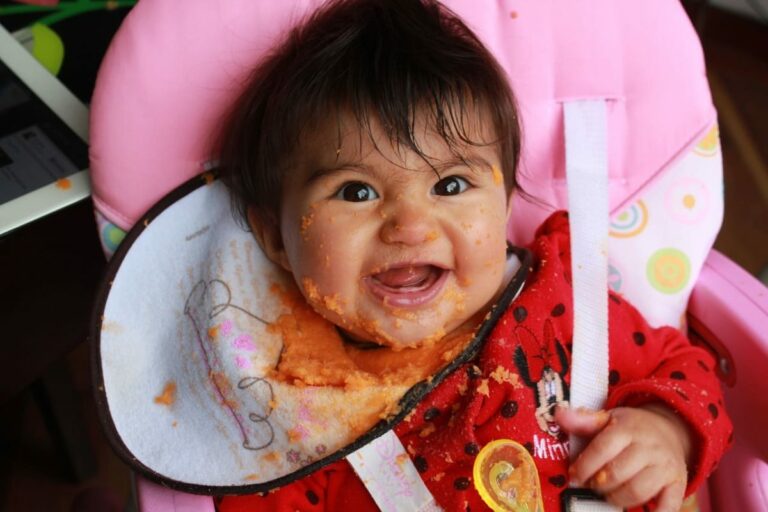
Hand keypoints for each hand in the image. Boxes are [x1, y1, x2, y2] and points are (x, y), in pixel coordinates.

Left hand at [555, 405, 691, 511]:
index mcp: (628, 429)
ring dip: (616, 499)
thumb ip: (583, 420)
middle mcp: (648, 447)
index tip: (574, 475)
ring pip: (637, 492)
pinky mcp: (677, 484)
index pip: (602, 449)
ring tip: (607, 494)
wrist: (669, 430)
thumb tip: (558, 413)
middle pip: (617, 474)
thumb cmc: (630, 427)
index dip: (584, 465)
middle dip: (597, 484)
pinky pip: (669, 506)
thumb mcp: (608, 418)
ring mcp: (665, 467)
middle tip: (589, 486)